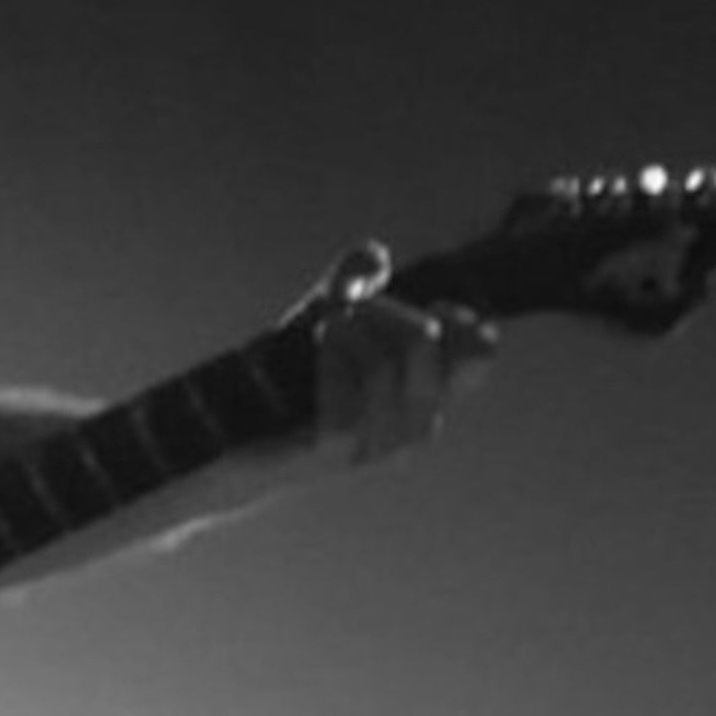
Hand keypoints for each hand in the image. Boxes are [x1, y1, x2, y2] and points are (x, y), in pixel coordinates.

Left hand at [296, 241, 497, 464]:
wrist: (236, 434)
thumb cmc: (292, 373)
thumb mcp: (333, 313)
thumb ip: (357, 277)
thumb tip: (373, 261)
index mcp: (431, 394)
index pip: (479, 355)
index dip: (456, 316)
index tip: (421, 305)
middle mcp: (416, 425)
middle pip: (424, 340)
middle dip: (380, 308)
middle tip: (348, 312)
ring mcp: (380, 445)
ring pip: (383, 363)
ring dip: (347, 330)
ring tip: (327, 331)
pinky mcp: (337, 454)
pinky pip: (348, 398)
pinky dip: (330, 359)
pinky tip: (318, 354)